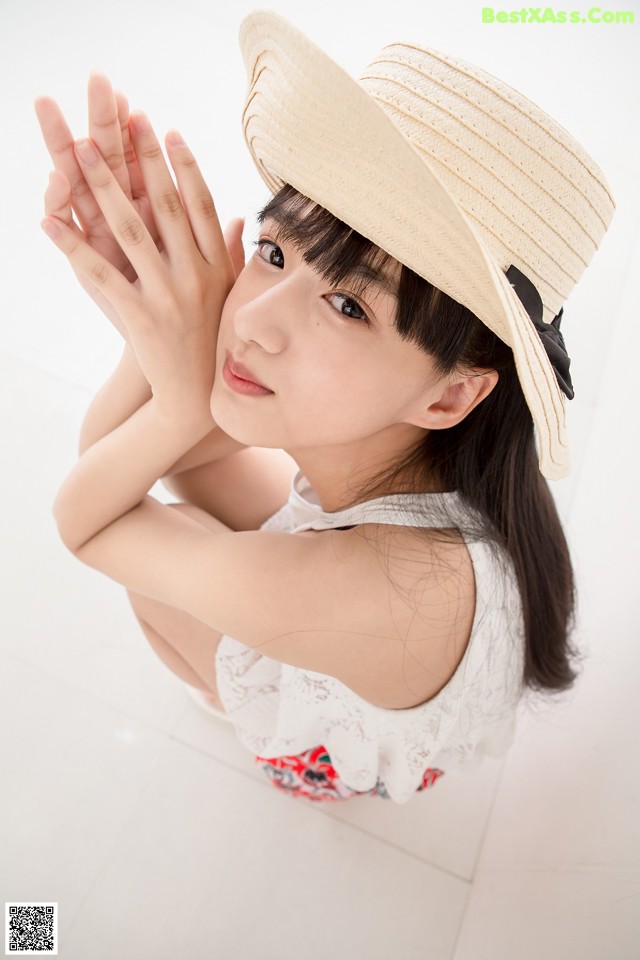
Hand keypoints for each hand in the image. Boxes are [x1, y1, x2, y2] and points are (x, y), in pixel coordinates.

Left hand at [35, 76, 245, 338]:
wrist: (199, 397)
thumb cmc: (215, 342)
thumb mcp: (231, 297)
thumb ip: (234, 255)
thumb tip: (241, 219)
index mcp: (219, 267)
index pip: (201, 206)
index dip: (185, 166)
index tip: (168, 130)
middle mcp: (197, 277)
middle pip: (166, 207)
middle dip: (142, 158)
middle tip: (122, 117)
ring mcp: (170, 297)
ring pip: (131, 232)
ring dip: (102, 187)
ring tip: (79, 150)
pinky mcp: (142, 319)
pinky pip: (102, 275)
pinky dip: (73, 248)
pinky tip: (48, 223)